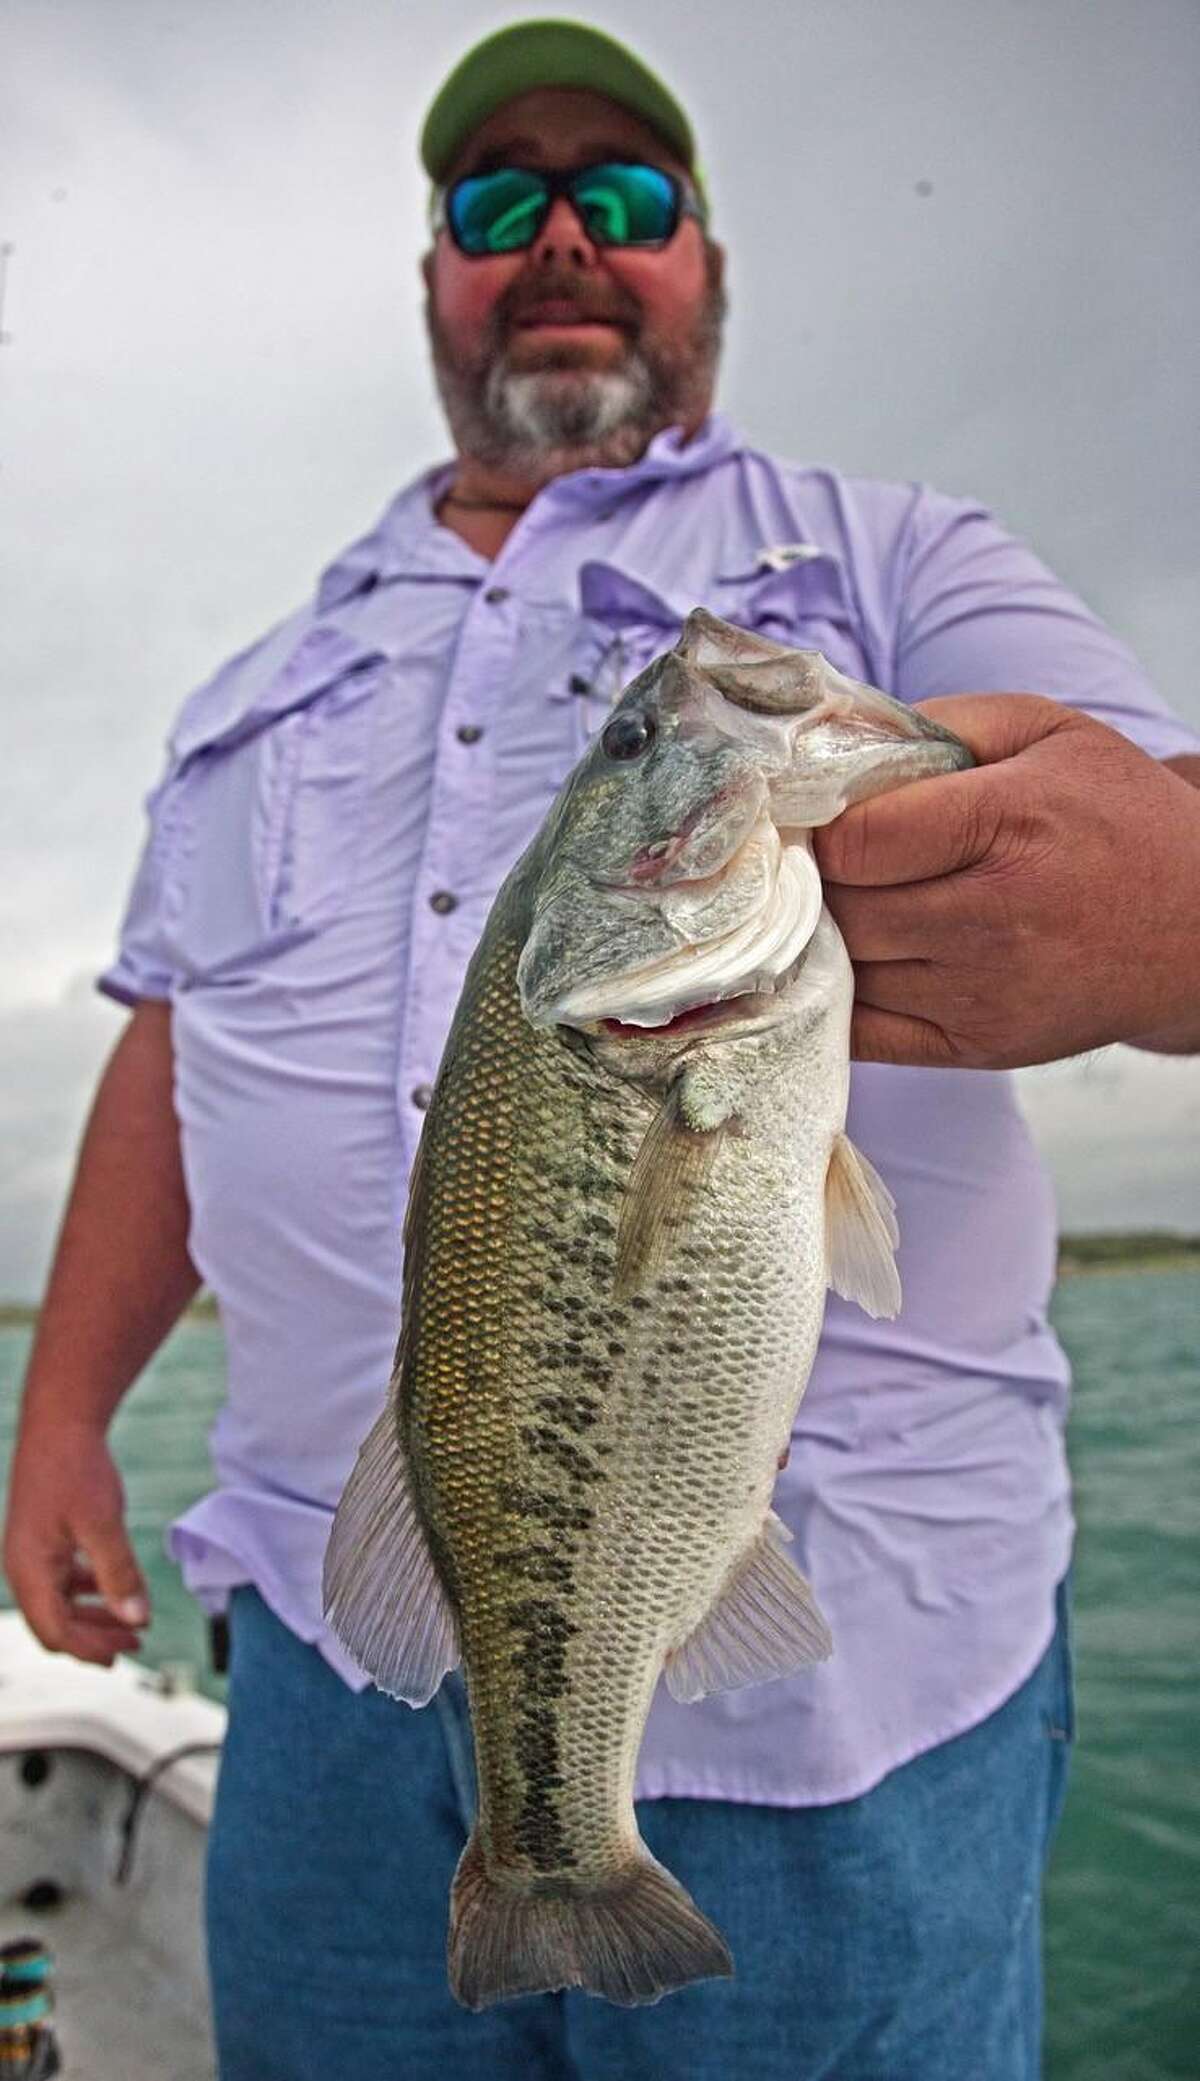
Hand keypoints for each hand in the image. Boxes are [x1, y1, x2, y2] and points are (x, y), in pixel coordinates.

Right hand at [3, 1418, 150, 1664]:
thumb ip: (119, 1572)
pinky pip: (64, 1580)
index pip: (55, 1631)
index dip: (90, 1649)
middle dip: (94, 1638)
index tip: (125, 1651)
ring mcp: (33, 1554)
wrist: (60, 1423)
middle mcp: (24, 1567)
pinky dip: (91, 1591)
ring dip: (95, 1617)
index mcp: (29, 1570)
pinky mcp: (45, 1540)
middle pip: (56, 1624)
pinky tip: (116, 1589)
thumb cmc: (76, 1468)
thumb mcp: (103, 1522)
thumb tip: (136, 1619)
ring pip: (61, 1603)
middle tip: (134, 1644)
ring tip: (131, 1623)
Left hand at [813, 695, 1199, 1068]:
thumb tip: (837, 747)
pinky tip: (851, 959)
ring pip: (844, 969)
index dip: (819, 825)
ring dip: (826, 937)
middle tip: (821, 861)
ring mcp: (983, 993)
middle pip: (840, 908)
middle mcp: (994, 917)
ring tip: (845, 903)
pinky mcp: (977, 1046)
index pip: (854, 840)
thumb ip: (940, 724)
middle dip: (815, 882)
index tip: (818, 814)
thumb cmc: (1112, 816)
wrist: (1198, 928)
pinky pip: (863, 1033)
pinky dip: (837, 996)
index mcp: (1008, 823)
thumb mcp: (1046, 731)